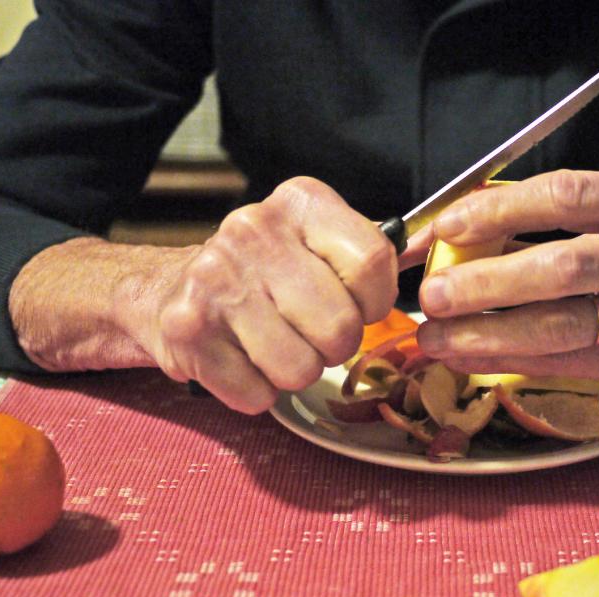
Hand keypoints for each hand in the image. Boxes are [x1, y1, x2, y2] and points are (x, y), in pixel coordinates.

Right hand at [149, 177, 398, 411]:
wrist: (166, 292)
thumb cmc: (260, 276)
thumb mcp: (315, 244)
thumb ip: (368, 255)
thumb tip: (432, 256)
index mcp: (299, 202)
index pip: (373, 264)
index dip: (374, 303)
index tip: (356, 306)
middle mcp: (253, 231)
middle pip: (340, 326)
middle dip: (333, 347)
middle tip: (307, 333)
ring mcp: (215, 279)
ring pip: (299, 368)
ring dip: (293, 372)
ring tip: (270, 345)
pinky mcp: (187, 329)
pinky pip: (256, 394)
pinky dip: (254, 391)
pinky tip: (239, 359)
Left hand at [414, 170, 598, 391]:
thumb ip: (583, 221)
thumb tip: (482, 233)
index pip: (566, 194)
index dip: (497, 209)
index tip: (446, 225)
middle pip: (560, 264)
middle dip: (483, 280)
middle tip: (430, 292)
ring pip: (562, 322)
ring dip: (487, 332)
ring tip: (436, 335)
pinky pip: (569, 359)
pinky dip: (513, 359)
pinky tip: (472, 357)